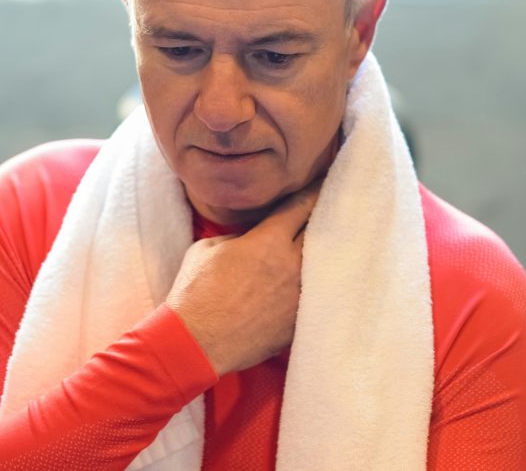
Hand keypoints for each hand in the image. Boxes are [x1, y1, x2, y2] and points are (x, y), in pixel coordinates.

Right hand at [165, 182, 320, 375]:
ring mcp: (298, 295)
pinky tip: (318, 281)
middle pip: (320, 231)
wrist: (194, 343)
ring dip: (324, 253)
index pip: (302, 205)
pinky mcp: (298, 321)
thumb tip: (249, 237)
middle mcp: (291, 264)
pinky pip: (316, 295)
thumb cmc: (194, 293)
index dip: (314, 191)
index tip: (324, 182)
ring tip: (331, 245)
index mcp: (268, 240)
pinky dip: (317, 285)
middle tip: (332, 208)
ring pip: (324, 265)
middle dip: (323, 218)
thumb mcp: (208, 248)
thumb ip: (238, 236)